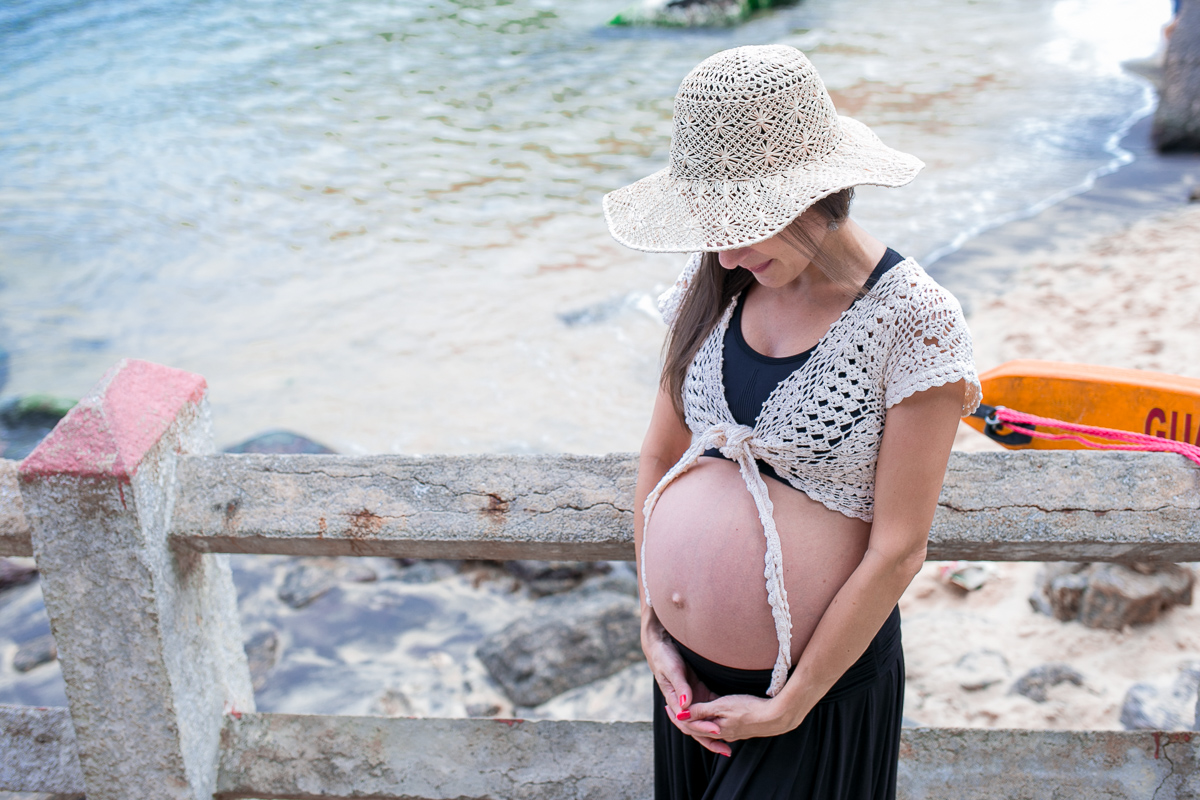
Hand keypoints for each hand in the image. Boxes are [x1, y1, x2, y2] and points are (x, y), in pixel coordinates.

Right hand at [642, 613, 728, 755]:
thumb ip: (680, 686)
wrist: (661, 645)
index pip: (687, 720)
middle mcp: (682, 704)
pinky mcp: (698, 692)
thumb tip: (685, 706)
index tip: (716, 730)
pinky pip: (708, 708)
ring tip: (728, 744)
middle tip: (726, 747)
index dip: (702, 726)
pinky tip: (728, 722)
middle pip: (695, 726)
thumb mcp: (672, 669)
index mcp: (673, 701)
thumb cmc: (664, 656)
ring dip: (713, 732)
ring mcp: (690, 699)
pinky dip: (716, 716)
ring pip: (702, 720)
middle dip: (710, 737)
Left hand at [675, 693, 805, 742]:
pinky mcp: (740, 728)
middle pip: (697, 728)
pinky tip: (712, 716)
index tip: (667, 705)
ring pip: (708, 727)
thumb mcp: (722, 706)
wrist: (775, 716)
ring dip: (697, 721)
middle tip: (672, 708)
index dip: (677, 715)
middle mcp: (722, 733)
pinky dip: (710, 721)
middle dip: (685, 720)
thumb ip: (702, 710)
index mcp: (715, 729)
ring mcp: (732, 732)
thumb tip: (681, 714)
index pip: (689, 725)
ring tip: (689, 711)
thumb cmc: (748, 708)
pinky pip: (719, 727)